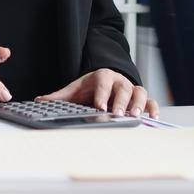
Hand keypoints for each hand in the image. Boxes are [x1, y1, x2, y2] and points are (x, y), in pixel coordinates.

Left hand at [38, 69, 158, 117]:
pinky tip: (151, 117)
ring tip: (135, 116)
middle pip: (123, 88)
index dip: (102, 94)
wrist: (105, 80)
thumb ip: (59, 96)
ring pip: (139, 92)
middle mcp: (119, 81)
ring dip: (138, 103)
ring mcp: (131, 88)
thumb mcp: (74, 90)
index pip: (103, 82)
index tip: (99, 106)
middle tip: (117, 114)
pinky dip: (152, 108)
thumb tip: (40, 100)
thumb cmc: (90, 87)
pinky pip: (150, 101)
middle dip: (120, 102)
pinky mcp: (140, 98)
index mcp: (102, 76)